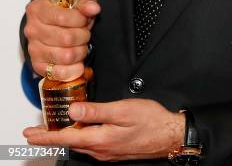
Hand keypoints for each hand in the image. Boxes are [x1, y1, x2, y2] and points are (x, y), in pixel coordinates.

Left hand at [23, 98, 185, 160]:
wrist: (169, 135)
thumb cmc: (150, 120)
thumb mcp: (122, 110)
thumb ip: (96, 111)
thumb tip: (73, 110)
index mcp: (100, 139)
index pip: (66, 138)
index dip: (46, 136)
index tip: (30, 134)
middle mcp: (100, 149)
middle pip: (70, 143)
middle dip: (51, 137)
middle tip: (34, 133)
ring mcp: (107, 151)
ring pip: (80, 144)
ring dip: (65, 137)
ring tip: (53, 130)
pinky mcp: (114, 150)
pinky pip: (90, 144)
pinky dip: (79, 137)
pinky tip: (80, 130)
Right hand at [24, 0, 99, 80]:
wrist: (56, 23)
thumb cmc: (67, 10)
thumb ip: (86, 2)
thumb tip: (93, 8)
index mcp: (38, 9)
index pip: (62, 17)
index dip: (80, 20)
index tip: (85, 19)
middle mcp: (33, 30)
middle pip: (66, 39)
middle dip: (83, 36)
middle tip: (85, 33)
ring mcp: (34, 49)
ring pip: (66, 56)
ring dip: (81, 52)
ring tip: (81, 45)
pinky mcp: (38, 66)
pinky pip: (59, 73)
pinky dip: (74, 70)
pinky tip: (78, 62)